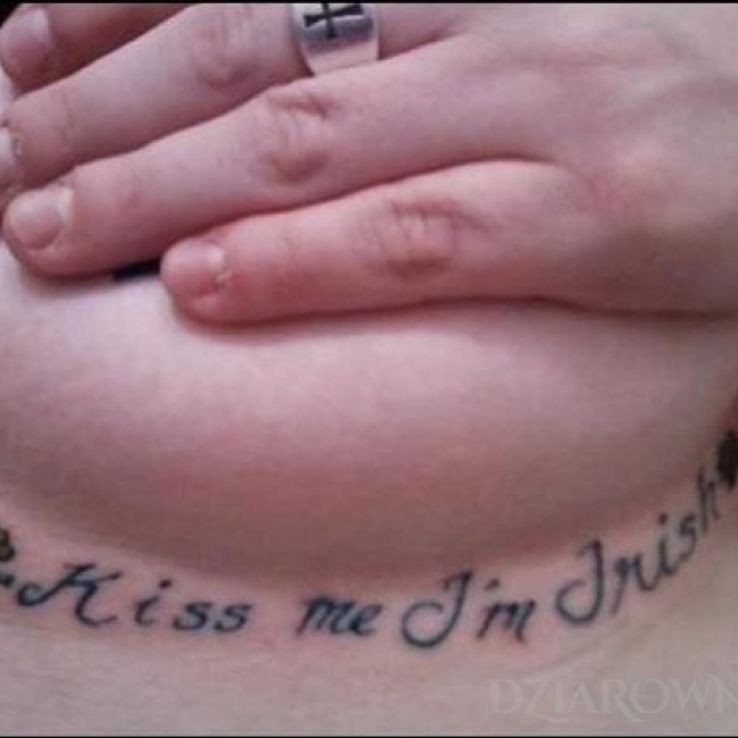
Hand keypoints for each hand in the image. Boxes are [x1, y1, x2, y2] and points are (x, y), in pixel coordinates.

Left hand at [2, 4, 737, 323]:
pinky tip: (197, 286)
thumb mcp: (513, 19)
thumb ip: (395, 26)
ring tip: (50, 233)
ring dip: (159, 189)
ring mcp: (531, 114)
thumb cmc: (652, 74)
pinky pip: (411, 238)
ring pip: (303, 144)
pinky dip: (298, 260)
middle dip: (103, 112)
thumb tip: (277, 54)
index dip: (109, 12)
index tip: (18, 59)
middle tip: (4, 163)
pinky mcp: (585, 217)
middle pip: (243, 59)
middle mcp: (477, 23)